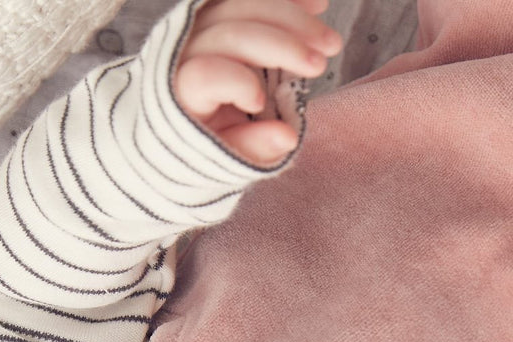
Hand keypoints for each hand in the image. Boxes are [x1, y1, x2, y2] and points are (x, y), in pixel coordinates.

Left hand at [173, 0, 342, 165]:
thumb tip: (288, 137)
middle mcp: (186, 49)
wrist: (185, 111)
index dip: (236, 83)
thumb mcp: (225, 156)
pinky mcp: (218, 10)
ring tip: (331, 41)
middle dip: (282, 46)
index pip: (205, 75)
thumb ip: (252, 148)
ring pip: (246, 5)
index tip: (261, 101)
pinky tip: (319, 4)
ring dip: (294, 17)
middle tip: (321, 64)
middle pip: (234, 33)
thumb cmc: (208, 139)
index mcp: (181, 91)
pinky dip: (288, 0)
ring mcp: (201, 23)